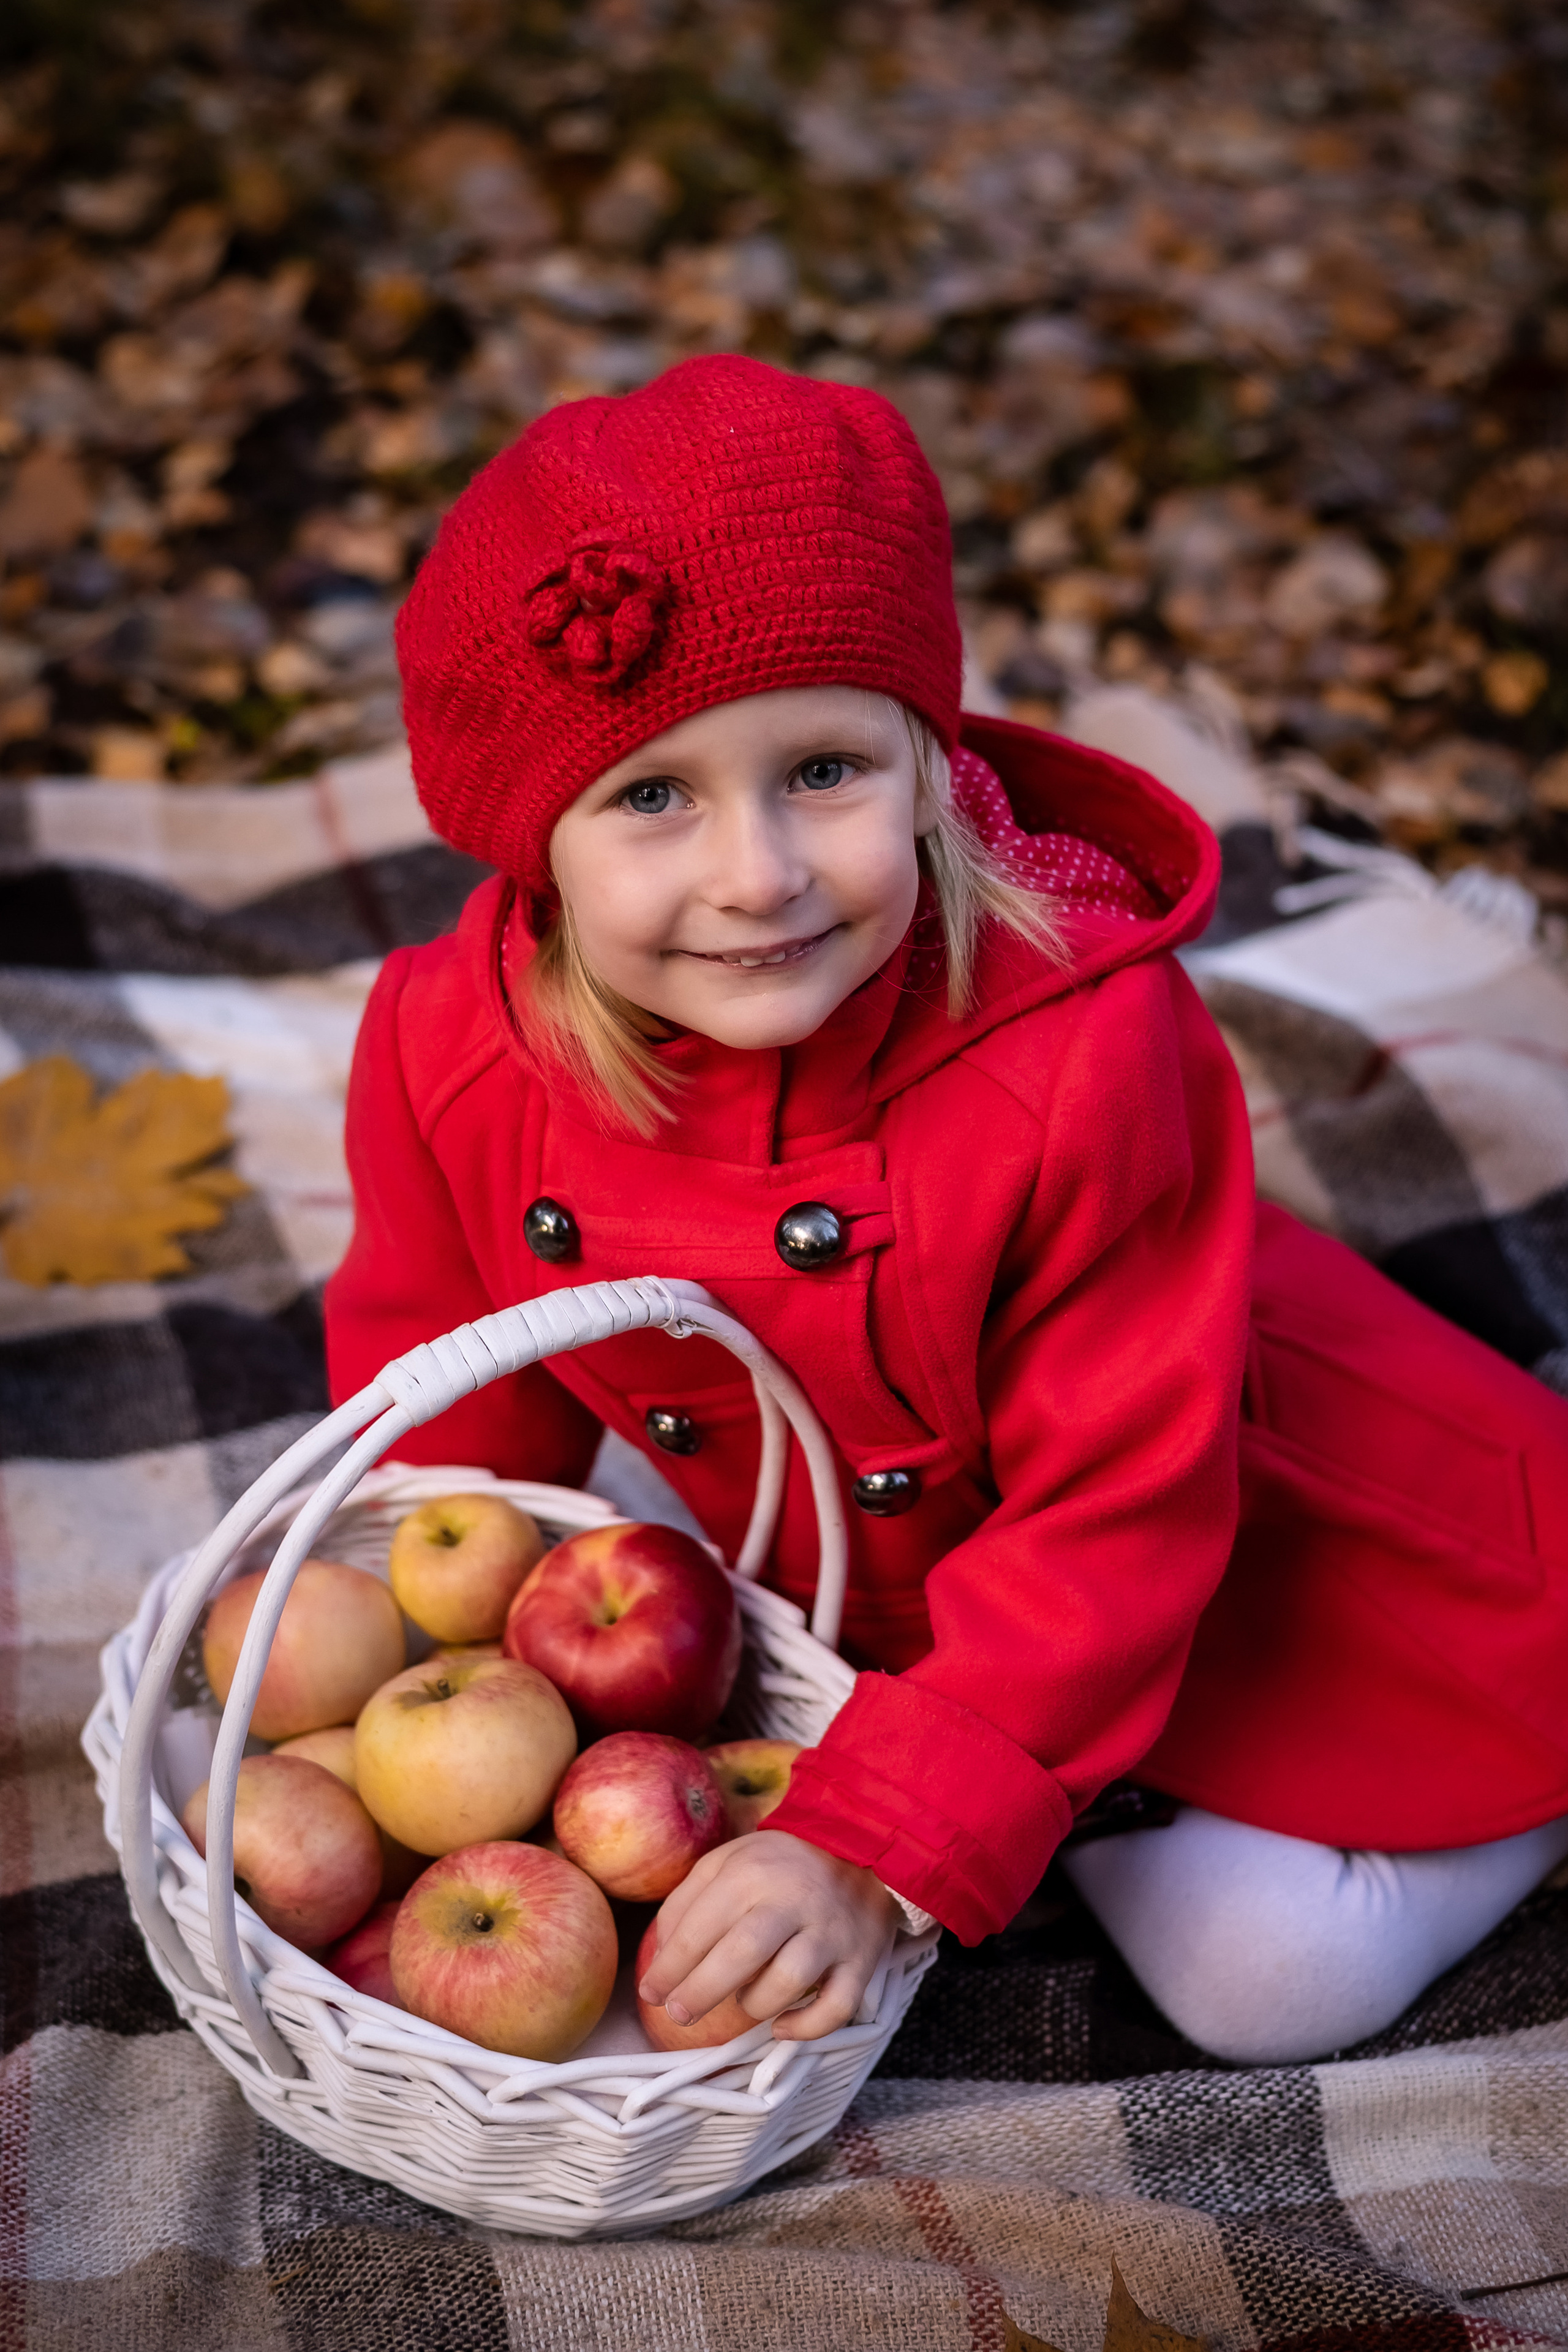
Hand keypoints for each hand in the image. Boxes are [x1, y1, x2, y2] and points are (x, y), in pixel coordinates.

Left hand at [638, 1829, 899, 2041]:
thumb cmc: (778, 1866)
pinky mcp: (860, 1960)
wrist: (860, 1848)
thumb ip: (687, 1902)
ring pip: (789, 1981)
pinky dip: (807, 2027)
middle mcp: (792, 1900)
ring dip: (755, 2003)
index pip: (699, 1929)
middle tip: (679, 2014)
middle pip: (741, 1955)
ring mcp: (830, 1933)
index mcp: (751, 1873)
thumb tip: (663, 1956)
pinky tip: (781, 2027)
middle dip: (700, 1992)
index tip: (651, 1994)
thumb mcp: (726, 1862)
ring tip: (742, 2002)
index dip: (668, 1969)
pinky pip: (837, 2006)